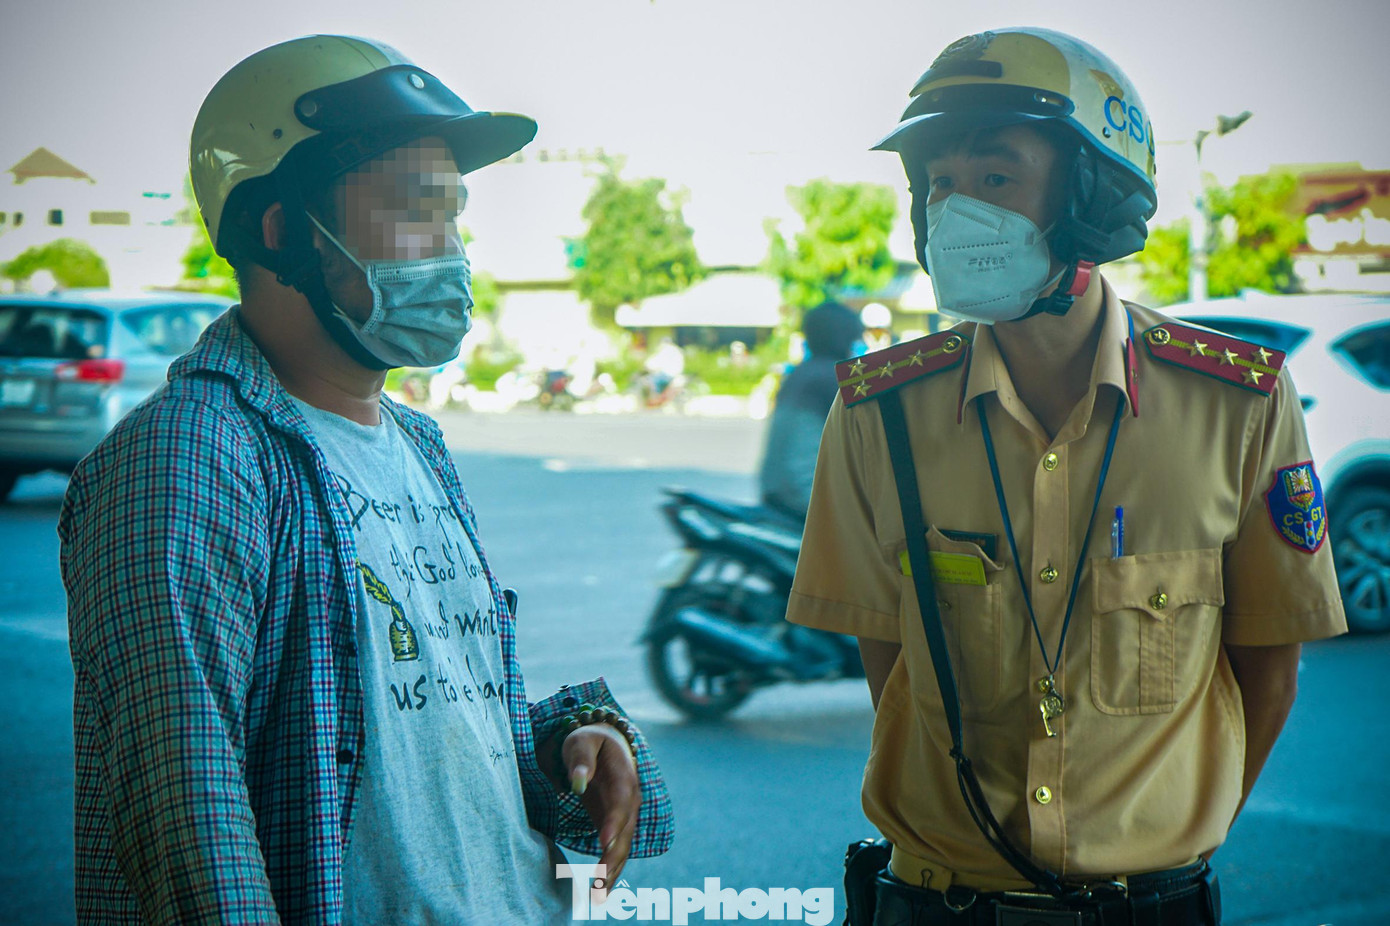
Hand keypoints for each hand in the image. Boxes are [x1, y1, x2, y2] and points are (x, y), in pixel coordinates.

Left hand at [562, 724, 642, 885]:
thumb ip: (581, 760)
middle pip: (626, 830)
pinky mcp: (616, 826)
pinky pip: (617, 851)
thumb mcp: (581, 742)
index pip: (621, 801)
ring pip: (624, 846)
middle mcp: (630, 799)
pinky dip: (611, 871)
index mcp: (623, 775)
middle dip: (613, 855)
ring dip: (613, 870)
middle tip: (599, 879)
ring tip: (598, 894)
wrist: (605, 744)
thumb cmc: (588, 741)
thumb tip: (578, 783)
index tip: (604, 842)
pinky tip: (600, 892)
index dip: (615, 821)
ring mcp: (626, 814)